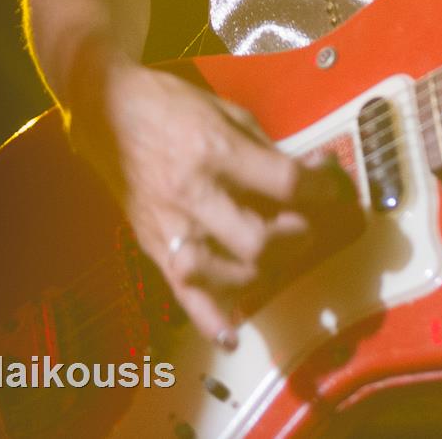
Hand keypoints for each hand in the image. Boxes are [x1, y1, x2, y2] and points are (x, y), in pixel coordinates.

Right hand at [63, 59, 363, 345]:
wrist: (107, 112)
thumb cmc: (171, 105)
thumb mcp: (227, 111)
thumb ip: (267, 148)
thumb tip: (312, 171)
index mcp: (216, 151)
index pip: (283, 183)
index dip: (321, 189)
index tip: (334, 189)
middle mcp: (193, 194)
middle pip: (257, 239)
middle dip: (295, 237)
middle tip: (306, 225)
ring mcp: (170, 225)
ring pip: (223, 272)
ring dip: (262, 271)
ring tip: (277, 256)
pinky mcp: (151, 245)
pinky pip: (181, 292)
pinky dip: (208, 318)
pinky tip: (231, 336)